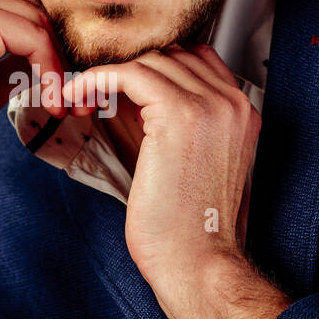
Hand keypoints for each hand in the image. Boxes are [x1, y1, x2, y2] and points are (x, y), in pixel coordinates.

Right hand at [0, 0, 66, 174]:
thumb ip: (10, 52)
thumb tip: (46, 48)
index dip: (45, 36)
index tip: (60, 76)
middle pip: (31, 4)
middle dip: (56, 47)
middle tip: (69, 89)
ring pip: (37, 20)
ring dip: (57, 63)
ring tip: (58, 100)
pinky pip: (34, 37)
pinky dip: (50, 71)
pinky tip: (50, 101)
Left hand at [63, 43, 256, 286]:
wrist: (198, 264)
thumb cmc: (188, 230)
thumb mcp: (189, 164)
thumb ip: (170, 125)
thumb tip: (123, 98)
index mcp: (241, 114)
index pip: (194, 60)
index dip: (150, 69)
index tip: (117, 87)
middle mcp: (232, 103)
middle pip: (170, 54)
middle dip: (126, 70)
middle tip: (91, 94)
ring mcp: (210, 105)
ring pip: (148, 60)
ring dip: (106, 76)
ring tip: (80, 100)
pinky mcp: (179, 114)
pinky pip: (128, 73)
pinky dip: (95, 80)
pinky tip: (77, 97)